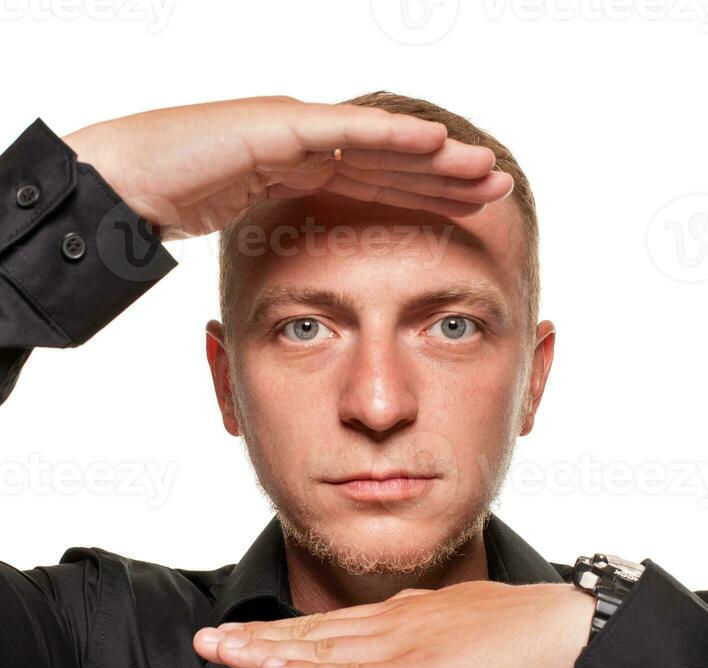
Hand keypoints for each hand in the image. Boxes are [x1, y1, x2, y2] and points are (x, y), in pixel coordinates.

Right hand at [61, 95, 513, 239]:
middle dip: (446, 176)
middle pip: (391, 165)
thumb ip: (282, 251)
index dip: (427, 200)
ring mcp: (293, 131)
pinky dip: (390, 138)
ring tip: (484, 168)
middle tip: (498, 186)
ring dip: (435, 157)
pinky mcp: (275, 124)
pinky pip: (342, 133)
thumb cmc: (168, 210)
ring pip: (379, 144)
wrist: (120, 181)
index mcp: (300, 178)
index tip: (472, 216)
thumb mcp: (244, 238)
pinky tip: (435, 145)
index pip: (377, 190)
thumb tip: (310, 303)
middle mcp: (306, 150)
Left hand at [193, 581, 595, 667]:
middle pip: (311, 632)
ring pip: (319, 650)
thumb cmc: (524, 633)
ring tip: (217, 649)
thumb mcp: (462, 627)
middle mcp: (392, 624)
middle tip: (206, 638)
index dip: (282, 630)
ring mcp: (401, 647)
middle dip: (254, 636)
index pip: (330, 626)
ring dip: (263, 650)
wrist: (565, 632)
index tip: (243, 635)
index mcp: (404, 615)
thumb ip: (426, 638)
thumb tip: (405, 650)